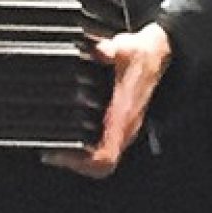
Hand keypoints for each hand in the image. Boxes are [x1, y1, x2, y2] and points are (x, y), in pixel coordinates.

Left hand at [42, 22, 171, 178]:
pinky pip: (104, 144)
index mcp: (124, 116)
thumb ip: (110, 50)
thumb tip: (100, 50)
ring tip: (57, 145)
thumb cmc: (143, 55)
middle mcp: (126, 127)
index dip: (81, 163)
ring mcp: (125, 126)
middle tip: (52, 151)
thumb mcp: (126, 48)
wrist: (159, 53)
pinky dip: (86, 145)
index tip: (59, 154)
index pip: (105, 157)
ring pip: (102, 155)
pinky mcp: (122, 121)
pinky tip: (72, 130)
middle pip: (99, 164)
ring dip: (80, 156)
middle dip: (74, 162)